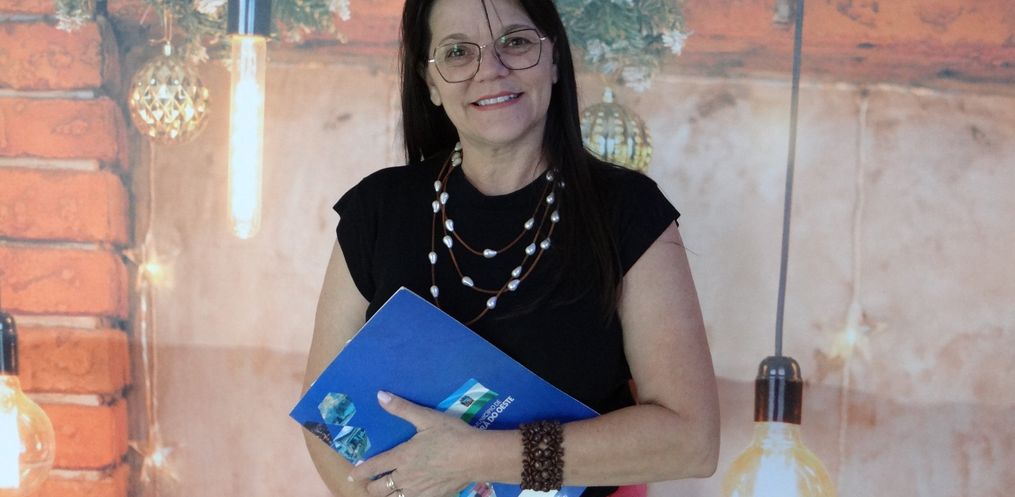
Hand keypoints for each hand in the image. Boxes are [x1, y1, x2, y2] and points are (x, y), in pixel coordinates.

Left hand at [348, 391, 480, 496]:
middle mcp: (406, 476)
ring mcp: (419, 490)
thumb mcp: (427, 418)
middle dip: (371, 487)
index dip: (360, 472)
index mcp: (402, 456)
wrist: (476, 457)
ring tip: (385, 493)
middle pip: (380, 489)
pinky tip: (409, 496)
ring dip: (387, 496)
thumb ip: (402, 408)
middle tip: (369, 484)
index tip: (352, 475)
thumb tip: (380, 395)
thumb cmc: (452, 435)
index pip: (374, 467)